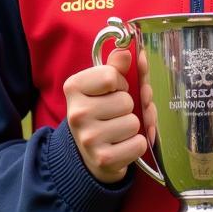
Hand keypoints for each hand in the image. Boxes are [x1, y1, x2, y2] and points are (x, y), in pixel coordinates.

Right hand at [64, 49, 145, 183]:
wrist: (86, 155)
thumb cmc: (100, 113)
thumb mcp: (103, 87)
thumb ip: (115, 67)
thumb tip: (128, 52)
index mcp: (74, 87)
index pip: (111, 76)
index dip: (120, 83)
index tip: (113, 91)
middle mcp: (77, 113)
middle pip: (125, 100)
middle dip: (127, 106)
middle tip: (115, 114)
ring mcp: (89, 138)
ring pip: (134, 122)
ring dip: (132, 126)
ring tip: (117, 130)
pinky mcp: (103, 159)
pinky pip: (138, 143)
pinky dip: (136, 144)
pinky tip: (121, 145)